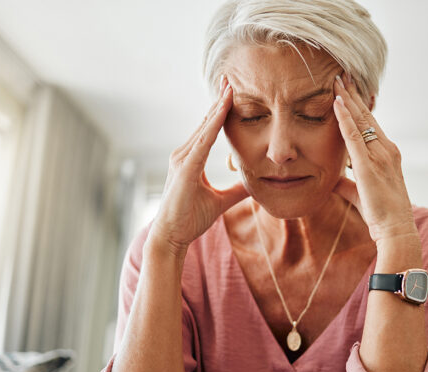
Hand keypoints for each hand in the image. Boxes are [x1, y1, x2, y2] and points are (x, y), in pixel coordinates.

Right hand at [148, 76, 248, 255]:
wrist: (172, 237)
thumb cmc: (190, 219)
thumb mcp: (220, 201)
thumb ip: (236, 191)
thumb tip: (256, 185)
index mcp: (192, 159)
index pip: (209, 129)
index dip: (221, 110)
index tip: (231, 91)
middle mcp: (184, 154)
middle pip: (206, 122)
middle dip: (219, 100)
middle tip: (231, 78)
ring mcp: (182, 159)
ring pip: (205, 128)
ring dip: (218, 107)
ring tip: (230, 87)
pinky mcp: (186, 169)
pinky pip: (203, 142)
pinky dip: (213, 125)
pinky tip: (223, 111)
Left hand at [331, 73, 416, 243]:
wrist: (396, 229)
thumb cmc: (381, 215)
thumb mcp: (360, 194)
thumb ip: (347, 183)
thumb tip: (331, 180)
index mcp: (387, 153)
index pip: (370, 123)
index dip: (358, 105)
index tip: (348, 88)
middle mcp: (386, 149)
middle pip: (367, 115)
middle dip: (354, 93)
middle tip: (342, 72)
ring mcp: (380, 155)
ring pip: (361, 119)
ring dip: (348, 98)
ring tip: (337, 78)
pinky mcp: (368, 164)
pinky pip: (354, 135)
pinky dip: (344, 117)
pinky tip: (336, 102)